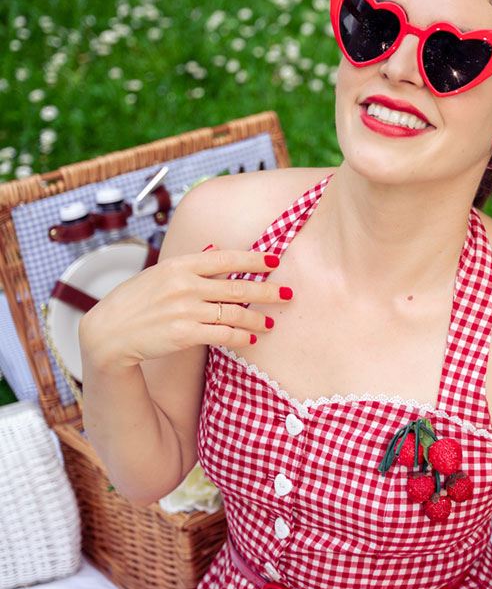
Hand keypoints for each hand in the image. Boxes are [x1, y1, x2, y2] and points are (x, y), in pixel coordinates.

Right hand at [80, 246, 290, 373]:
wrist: (106, 333)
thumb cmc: (134, 302)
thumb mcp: (158, 274)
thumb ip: (189, 265)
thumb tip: (216, 249)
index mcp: (179, 265)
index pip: (226, 258)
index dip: (254, 258)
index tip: (275, 260)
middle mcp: (184, 285)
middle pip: (237, 286)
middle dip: (268, 291)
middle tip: (288, 294)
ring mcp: (184, 310)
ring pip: (235, 313)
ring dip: (257, 319)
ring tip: (270, 323)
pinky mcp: (183, 334)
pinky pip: (224, 335)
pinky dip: (242, 337)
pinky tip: (251, 339)